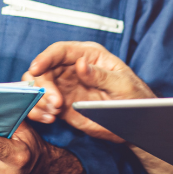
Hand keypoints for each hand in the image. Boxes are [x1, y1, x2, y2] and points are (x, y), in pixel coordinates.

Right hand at [23, 41, 154, 141]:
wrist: (136, 122)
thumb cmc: (134, 97)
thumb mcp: (122, 84)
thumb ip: (100, 75)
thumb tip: (80, 64)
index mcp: (88, 55)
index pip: (60, 51)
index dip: (45, 58)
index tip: (36, 69)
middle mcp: (72, 68)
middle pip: (44, 69)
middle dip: (43, 85)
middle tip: (55, 103)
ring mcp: (65, 86)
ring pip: (38, 86)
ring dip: (38, 99)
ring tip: (53, 113)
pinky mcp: (61, 104)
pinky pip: (41, 104)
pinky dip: (37, 110)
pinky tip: (49, 118)